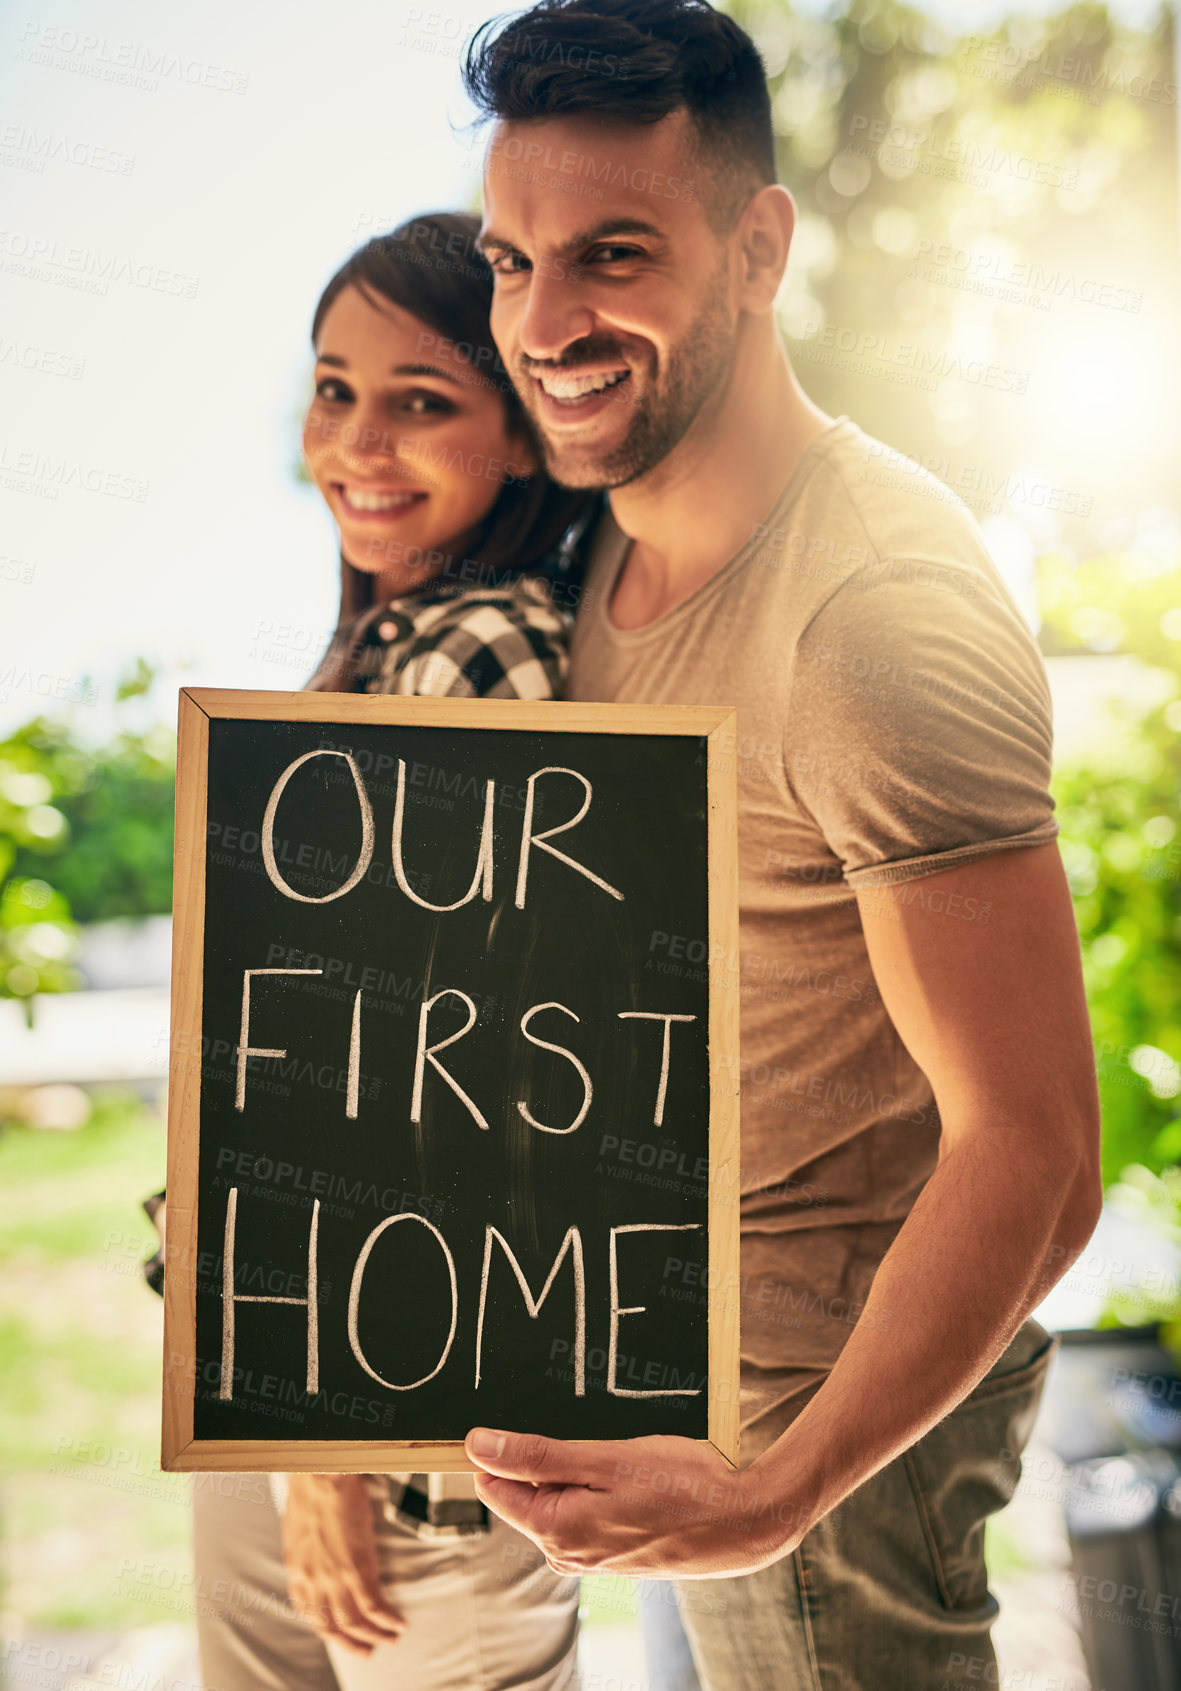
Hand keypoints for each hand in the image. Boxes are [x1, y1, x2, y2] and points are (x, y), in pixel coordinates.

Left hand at [280, 1473, 404, 1654]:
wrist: (322, 1472)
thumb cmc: (312, 1490)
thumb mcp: (300, 1529)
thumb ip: (308, 1552)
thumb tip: (319, 1559)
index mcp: (297, 1571)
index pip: (309, 1613)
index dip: (327, 1628)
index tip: (341, 1632)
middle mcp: (312, 1581)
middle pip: (331, 1626)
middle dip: (351, 1643)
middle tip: (369, 1650)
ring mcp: (334, 1577)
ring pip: (354, 1622)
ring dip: (374, 1635)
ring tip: (391, 1638)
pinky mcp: (356, 1568)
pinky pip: (374, 1606)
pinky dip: (387, 1619)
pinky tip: (399, 1622)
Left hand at [463, 1429, 806, 1578]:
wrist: (746, 1522)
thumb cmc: (682, 1485)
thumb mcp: (605, 1458)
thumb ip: (536, 1455)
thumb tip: (475, 1447)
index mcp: (555, 1532)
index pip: (494, 1484)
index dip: (504, 1445)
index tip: (530, 1415)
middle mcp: (567, 1554)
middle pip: (528, 1489)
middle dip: (548, 1455)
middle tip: (594, 1432)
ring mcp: (592, 1557)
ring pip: (560, 1496)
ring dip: (579, 1467)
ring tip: (620, 1450)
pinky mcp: (614, 1552)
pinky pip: (587, 1508)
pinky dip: (600, 1484)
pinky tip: (633, 1470)